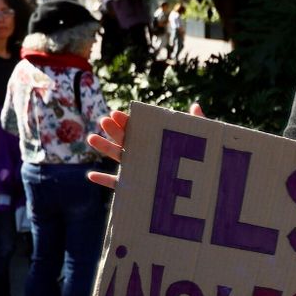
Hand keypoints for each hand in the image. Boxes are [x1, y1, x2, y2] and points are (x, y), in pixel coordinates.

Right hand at [88, 102, 203, 187]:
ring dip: (104, 148)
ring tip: (91, 138)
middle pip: (126, 141)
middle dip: (114, 131)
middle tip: (103, 121)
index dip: (126, 121)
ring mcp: (139, 172)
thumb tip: (196, 106)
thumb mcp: (201, 143)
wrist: (204, 189)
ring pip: (119, 159)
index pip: (139, 129)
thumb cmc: (201, 162)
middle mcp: (145, 155)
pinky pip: (118, 186)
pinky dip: (104, 181)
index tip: (116, 114)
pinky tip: (91, 175)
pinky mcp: (136, 189)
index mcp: (156, 141)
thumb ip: (197, 126)